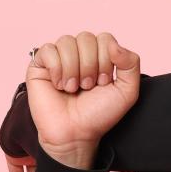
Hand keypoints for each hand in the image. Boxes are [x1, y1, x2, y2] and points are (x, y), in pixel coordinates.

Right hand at [26, 30, 140, 153]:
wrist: (76, 134)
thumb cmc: (98, 115)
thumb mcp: (127, 92)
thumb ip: (131, 63)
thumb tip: (113, 44)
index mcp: (98, 55)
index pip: (104, 38)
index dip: (106, 61)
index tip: (103, 83)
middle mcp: (78, 53)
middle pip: (86, 38)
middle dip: (90, 66)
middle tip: (87, 87)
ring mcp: (58, 57)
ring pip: (67, 41)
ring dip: (74, 69)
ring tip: (73, 88)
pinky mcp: (39, 64)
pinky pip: (48, 50)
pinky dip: (57, 69)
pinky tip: (58, 85)